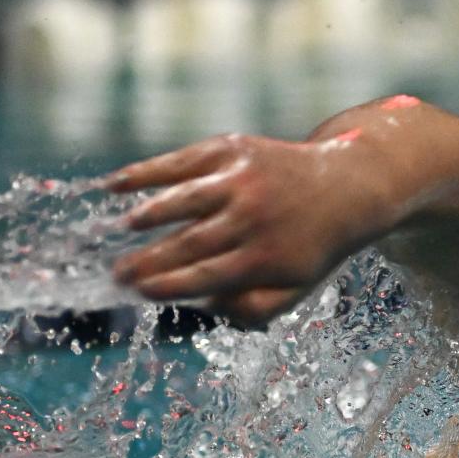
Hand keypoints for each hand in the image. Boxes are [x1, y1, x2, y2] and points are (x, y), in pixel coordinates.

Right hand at [107, 132, 382, 326]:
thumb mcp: (295, 288)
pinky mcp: (232, 149)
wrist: (344, 186)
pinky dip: (146, 172)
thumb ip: (254, 307)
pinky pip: (180, 161)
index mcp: (264, 256)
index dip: (168, 285)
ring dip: (149, 214)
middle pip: (188, 242)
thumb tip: (206, 306)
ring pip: (184, 199)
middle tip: (118, 273)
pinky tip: (114, 184)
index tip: (138, 292)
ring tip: (123, 228)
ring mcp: (240, 179)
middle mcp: (251, 217)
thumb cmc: (309, 245)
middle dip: (148, 259)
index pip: (204, 276)